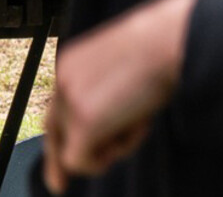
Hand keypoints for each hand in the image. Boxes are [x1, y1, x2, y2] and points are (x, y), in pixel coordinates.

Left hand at [42, 0, 197, 193]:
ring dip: (111, 148)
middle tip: (58, 187)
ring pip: (76, 149)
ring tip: (140, 122)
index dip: (59, 136)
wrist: (170, 41)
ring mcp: (70, 101)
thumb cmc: (162, 49)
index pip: (58, 107)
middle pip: (53, 131)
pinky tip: (134, 132)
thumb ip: (110, 94)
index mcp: (73, 63)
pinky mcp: (83, 122)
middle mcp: (63, 81)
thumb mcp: (128, 68)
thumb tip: (109, 124)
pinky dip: (108, 158)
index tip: (59, 161)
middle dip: (57, 162)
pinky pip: (82, 162)